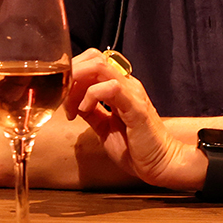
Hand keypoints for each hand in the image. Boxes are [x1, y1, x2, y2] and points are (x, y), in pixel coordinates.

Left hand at [67, 49, 197, 188]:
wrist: (160, 164)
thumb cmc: (135, 149)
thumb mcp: (104, 127)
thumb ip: (91, 112)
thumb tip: (74, 102)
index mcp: (120, 88)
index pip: (93, 62)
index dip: (74, 73)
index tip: (62, 96)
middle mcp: (127, 85)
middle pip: (94, 58)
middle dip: (72, 73)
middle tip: (62, 98)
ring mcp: (132, 93)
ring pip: (99, 67)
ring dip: (77, 83)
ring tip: (71, 107)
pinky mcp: (136, 107)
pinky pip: (110, 88)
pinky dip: (90, 96)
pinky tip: (84, 111)